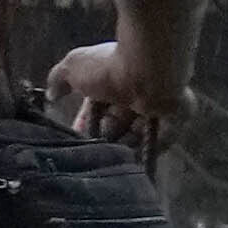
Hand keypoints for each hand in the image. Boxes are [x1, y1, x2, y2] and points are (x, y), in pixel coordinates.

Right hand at [47, 39, 179, 160]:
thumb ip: (58, 78)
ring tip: (109, 158)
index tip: (73, 139)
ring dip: (123, 146)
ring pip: (137, 133)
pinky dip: (146, 152)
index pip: (97, 107)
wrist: (147, 71)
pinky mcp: (177, 119)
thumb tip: (51, 95)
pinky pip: (160, 141)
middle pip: (117, 122)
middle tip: (93, 151)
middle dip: (104, 137)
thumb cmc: (110, 67)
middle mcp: (136, 91)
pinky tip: (131, 161)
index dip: (85, 124)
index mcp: (114, 79)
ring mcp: (158, 105)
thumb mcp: (73, 67)